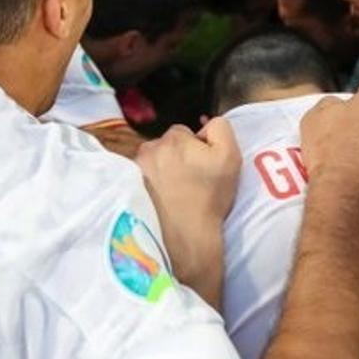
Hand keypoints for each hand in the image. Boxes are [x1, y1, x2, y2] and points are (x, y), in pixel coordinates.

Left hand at [135, 119, 241, 302]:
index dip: (197, 147)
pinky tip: (162, 197)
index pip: (185, 132)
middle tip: (190, 179)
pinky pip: (142, 175)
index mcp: (173, 138)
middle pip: (166, 145)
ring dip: (163, 168)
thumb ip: (221, 128)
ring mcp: (135, 167)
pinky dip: (150, 182)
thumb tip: (205, 124)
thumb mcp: (230, 156)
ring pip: (153, 159)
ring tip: (176, 190)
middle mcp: (149, 148)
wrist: (187, 233)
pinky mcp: (128, 185)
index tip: (202, 167)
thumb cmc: (210, 196)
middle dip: (177, 156)